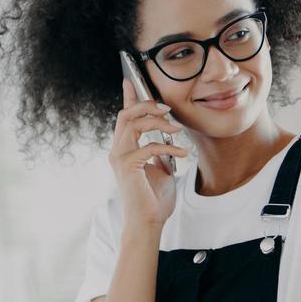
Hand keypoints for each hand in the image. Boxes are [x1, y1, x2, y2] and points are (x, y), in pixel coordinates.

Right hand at [110, 76, 188, 228]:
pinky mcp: (127, 166)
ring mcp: (120, 157)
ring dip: (157, 122)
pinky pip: (148, 146)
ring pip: (133, 123)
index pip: (124, 117)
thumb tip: (170, 138)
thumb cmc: (155, 199)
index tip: (130, 79)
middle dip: (146, 105)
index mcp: (124, 148)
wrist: (149, 222)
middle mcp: (118, 150)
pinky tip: (182, 153)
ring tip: (177, 129)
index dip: (128, 97)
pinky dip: (167, 146)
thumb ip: (161, 152)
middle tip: (168, 108)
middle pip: (126, 114)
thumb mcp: (162, 169)